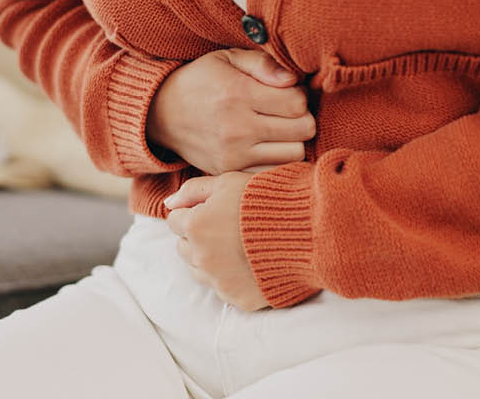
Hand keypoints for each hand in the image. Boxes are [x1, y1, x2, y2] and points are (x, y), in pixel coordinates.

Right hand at [146, 48, 315, 175]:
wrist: (160, 114)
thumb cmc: (200, 81)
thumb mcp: (227, 58)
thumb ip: (262, 64)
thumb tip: (293, 80)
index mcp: (238, 94)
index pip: (298, 103)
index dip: (300, 95)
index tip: (288, 92)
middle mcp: (236, 127)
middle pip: (302, 130)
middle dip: (302, 118)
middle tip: (288, 112)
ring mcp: (233, 154)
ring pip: (294, 154)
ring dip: (293, 141)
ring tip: (279, 130)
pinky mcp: (229, 171)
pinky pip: (272, 171)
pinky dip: (277, 160)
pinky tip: (268, 147)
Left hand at [164, 171, 269, 311]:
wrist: (310, 230)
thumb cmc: (270, 199)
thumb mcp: (230, 181)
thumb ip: (194, 190)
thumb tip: (169, 202)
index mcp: (196, 226)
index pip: (175, 221)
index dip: (194, 212)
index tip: (215, 210)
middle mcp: (202, 258)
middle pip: (183, 248)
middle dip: (198, 237)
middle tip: (227, 227)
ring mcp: (220, 282)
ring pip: (199, 271)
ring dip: (211, 259)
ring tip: (240, 245)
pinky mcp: (239, 299)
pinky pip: (224, 289)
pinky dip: (232, 277)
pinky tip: (252, 262)